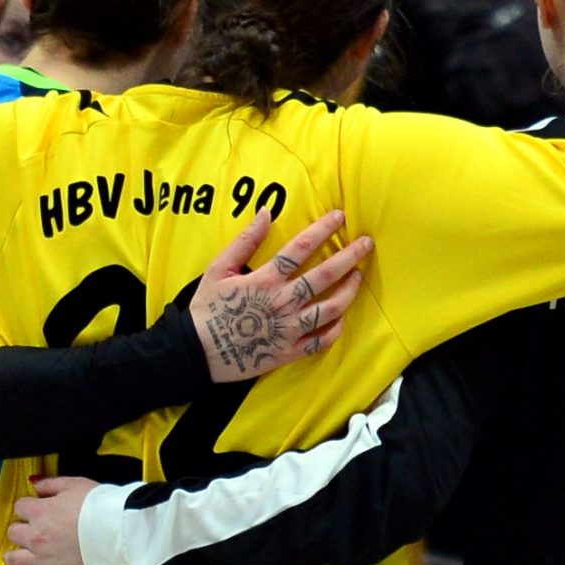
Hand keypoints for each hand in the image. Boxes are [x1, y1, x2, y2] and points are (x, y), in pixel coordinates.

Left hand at [3, 474, 94, 564]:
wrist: (120, 533)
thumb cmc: (99, 505)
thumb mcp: (74, 484)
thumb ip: (49, 483)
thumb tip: (32, 482)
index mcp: (39, 512)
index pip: (19, 506)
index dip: (29, 506)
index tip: (39, 509)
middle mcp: (34, 536)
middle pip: (13, 532)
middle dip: (22, 528)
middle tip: (36, 530)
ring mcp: (41, 560)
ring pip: (12, 559)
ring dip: (16, 553)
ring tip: (25, 552)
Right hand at [188, 206, 372, 381]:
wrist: (197, 353)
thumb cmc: (206, 309)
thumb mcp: (218, 269)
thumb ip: (244, 241)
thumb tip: (265, 212)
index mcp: (265, 279)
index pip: (301, 248)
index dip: (322, 229)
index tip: (340, 216)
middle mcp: (283, 302)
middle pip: (324, 276)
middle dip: (349, 256)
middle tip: (367, 243)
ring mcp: (289, 329)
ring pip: (330, 308)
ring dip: (349, 291)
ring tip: (359, 277)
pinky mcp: (289, 351)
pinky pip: (321, 341)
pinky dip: (335, 329)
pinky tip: (342, 318)